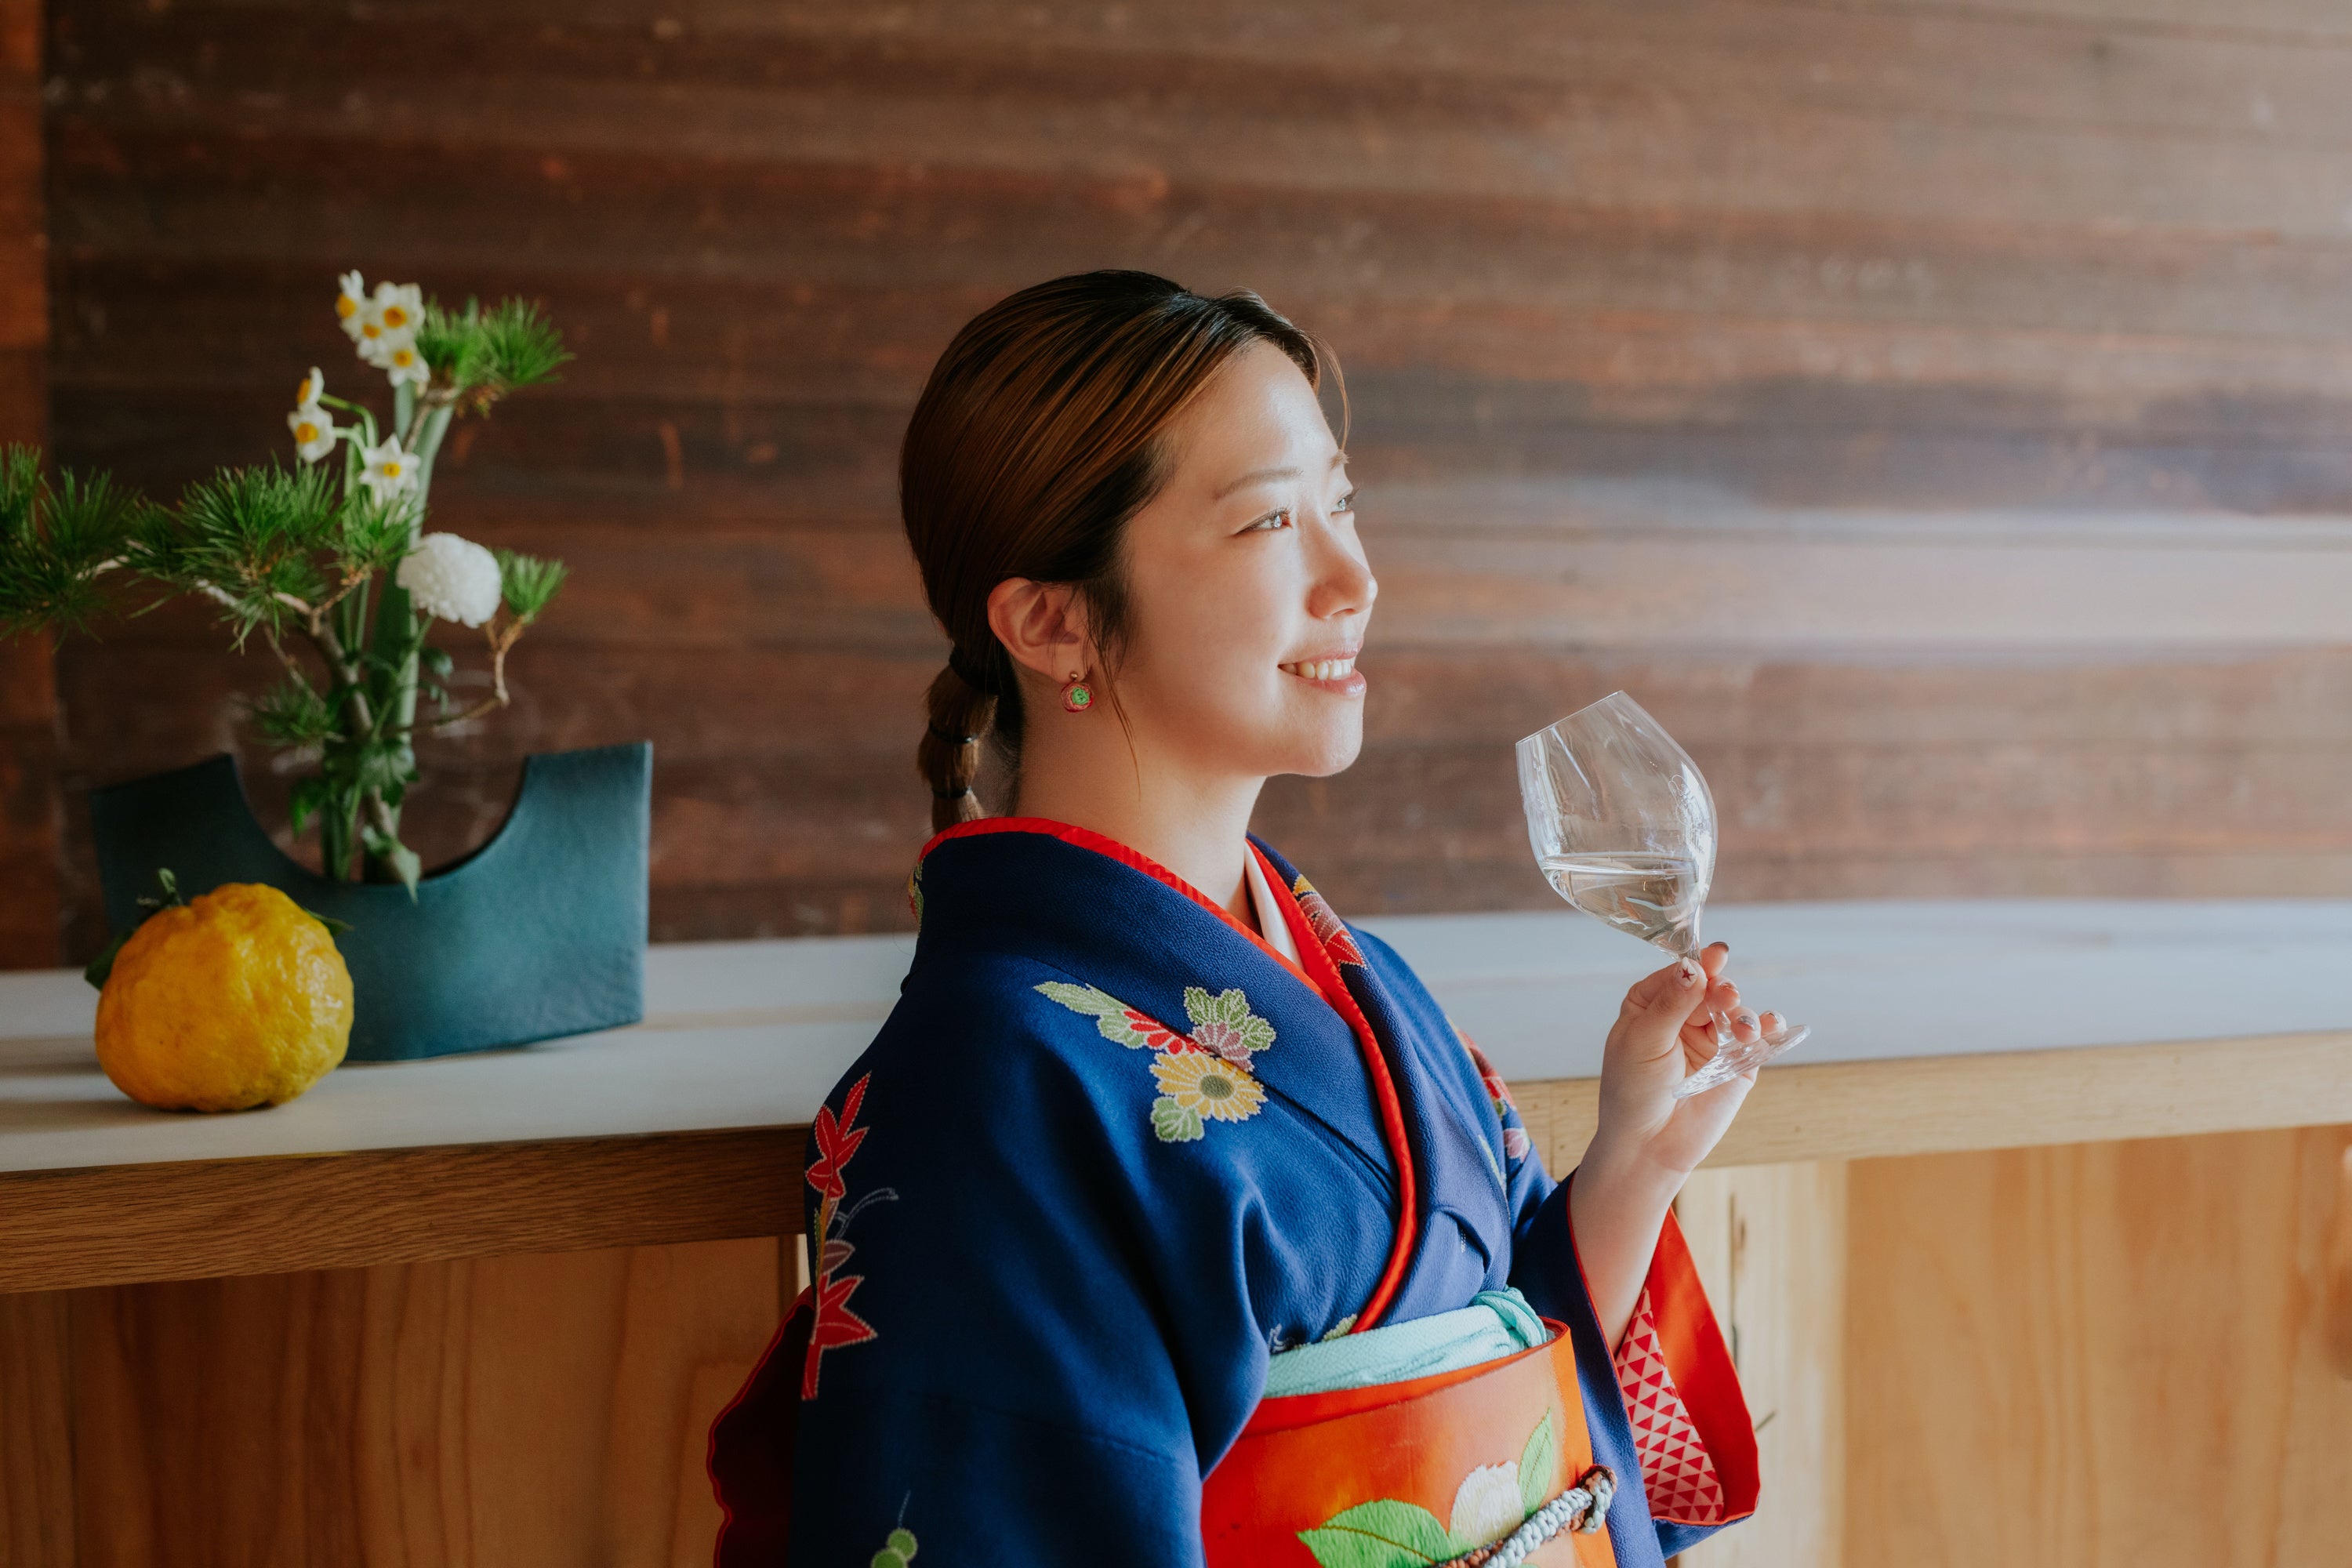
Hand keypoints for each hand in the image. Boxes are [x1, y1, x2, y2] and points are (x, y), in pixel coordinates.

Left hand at [1591, 942, 1770, 1181]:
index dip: (1699, 963)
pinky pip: (1758, 1039)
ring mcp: (1713, 1038)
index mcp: (1652, 1003)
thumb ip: (1671, 1005)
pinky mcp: (1737, 1063)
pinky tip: (1771, 1026)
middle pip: (1712, 988)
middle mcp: (1684, 1015)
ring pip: (1737, 1011)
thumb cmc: (1633, 1091)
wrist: (1649, 1145)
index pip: (1681, 973)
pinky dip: (1768, 1029)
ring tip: (1742, 1028)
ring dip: (1743, 1013)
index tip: (1717, 956)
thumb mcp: (1644, 1041)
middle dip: (1723, 989)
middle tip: (1726, 996)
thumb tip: (1692, 967)